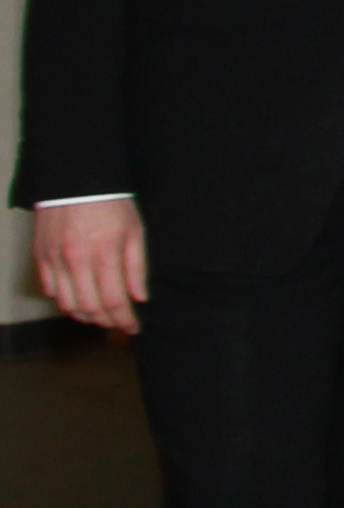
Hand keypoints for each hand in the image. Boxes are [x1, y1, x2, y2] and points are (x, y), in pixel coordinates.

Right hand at [30, 197, 143, 334]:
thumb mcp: (135, 231)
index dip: (125, 320)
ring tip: (99, 316)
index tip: (134, 328)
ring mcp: (54, 260)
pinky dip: (64, 301)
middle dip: (106, 322)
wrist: (76, 180)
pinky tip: (78, 299)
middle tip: (118, 324)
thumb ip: (136, 267)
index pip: (115, 301)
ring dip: (84, 316)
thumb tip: (139, 298)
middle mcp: (76, 261)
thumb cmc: (111, 204)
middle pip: (89, 308)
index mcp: (104, 254)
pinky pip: (50, 289)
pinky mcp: (40, 256)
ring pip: (66, 304)